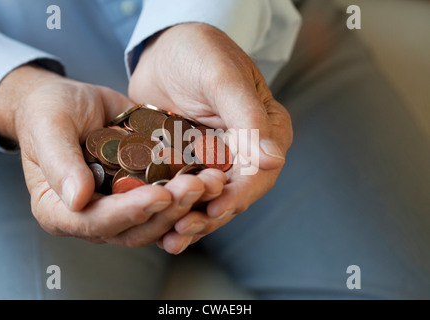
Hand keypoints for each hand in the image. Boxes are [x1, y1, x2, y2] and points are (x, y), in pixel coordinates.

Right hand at [0, 64, 214, 244]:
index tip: (161, 195)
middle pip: (136, 228)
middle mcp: (93, 217)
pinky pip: (168, 198)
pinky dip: (188, 189)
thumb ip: (60, 163)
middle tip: (198, 185)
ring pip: (159, 219)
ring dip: (187, 204)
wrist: (65, 102)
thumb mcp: (49, 128)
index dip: (131, 212)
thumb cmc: (47, 113)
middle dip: (169, 210)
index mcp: (61, 211)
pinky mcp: (140, 193)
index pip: (98, 222)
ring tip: (212, 180)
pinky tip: (210, 173)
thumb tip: (77, 200)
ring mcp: (120, 208)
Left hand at [129, 23, 292, 253]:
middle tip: (183, 230)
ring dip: (192, 219)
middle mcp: (246, 150)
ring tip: (171, 238)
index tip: (216, 209)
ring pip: (210, 198)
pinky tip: (161, 226)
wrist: (163, 49)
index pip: (260, 172)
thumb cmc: (198, 52)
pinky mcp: (191, 163)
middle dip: (211, 215)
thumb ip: (249, 118)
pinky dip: (175, 208)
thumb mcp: (223, 78)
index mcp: (266, 129)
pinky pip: (186, 190)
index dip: (239, 194)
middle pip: (234, 193)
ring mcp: (217, 159)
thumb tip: (274, 160)